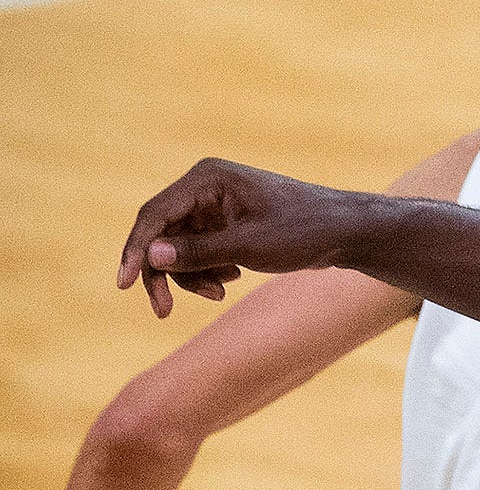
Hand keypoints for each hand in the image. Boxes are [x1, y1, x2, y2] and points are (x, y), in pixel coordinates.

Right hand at [118, 159, 359, 316]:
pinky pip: (197, 250)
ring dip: (191, 275)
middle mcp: (205, 186)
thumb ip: (199, 252)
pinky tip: (233, 278)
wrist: (346, 232)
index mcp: (207, 178)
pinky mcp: (224, 222)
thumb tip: (151, 256)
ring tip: (220, 292)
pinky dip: (207, 270)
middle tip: (163, 310)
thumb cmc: (304, 231)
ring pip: (177, 246)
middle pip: (161, 233)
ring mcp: (214, 204)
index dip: (135, 250)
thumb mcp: (249, 247)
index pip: (155, 215)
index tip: (124, 285)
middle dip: (165, 272)